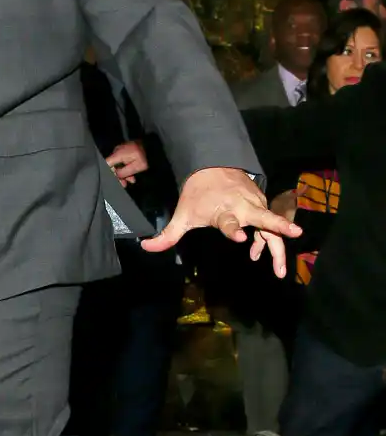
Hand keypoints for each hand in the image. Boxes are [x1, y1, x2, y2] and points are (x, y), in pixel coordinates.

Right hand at [105, 140, 147, 185]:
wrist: (153, 146)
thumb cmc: (146, 157)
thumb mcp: (137, 167)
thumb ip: (124, 172)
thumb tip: (116, 176)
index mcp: (118, 154)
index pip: (107, 164)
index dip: (109, 173)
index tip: (116, 180)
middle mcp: (117, 151)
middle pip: (112, 165)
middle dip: (118, 175)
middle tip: (125, 184)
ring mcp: (120, 150)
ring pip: (117, 164)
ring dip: (123, 173)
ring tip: (131, 180)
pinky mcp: (124, 151)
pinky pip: (121, 161)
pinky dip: (125, 168)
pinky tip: (131, 174)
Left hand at [141, 167, 301, 277]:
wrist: (211, 165)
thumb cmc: (197, 194)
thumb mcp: (182, 215)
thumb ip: (168, 235)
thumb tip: (146, 248)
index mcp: (223, 211)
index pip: (229, 223)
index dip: (233, 230)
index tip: (240, 238)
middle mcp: (243, 207)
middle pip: (265, 220)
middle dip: (279, 231)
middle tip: (290, 247)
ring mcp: (255, 203)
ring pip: (272, 226)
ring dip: (276, 247)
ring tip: (278, 270)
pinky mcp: (261, 202)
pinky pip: (269, 223)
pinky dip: (268, 238)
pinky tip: (258, 253)